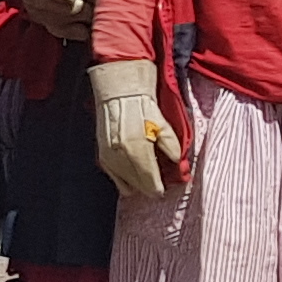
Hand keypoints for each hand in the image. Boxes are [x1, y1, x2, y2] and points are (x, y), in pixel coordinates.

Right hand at [87, 59, 178, 202]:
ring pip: (125, 183)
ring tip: (146, 176)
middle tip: (158, 182)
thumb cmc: (142, 105)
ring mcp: (109, 156)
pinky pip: (114, 176)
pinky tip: (132, 173)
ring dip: (137, 183)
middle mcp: (121, 156)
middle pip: (138, 185)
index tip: (164, 189)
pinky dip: (124, 178)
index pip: (150, 182)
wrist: (119, 92)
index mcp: (138, 149)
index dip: (158, 188)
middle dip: (149, 186)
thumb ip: (172, 148)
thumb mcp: (165, 125)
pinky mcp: (102, 153)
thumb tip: (179, 164)